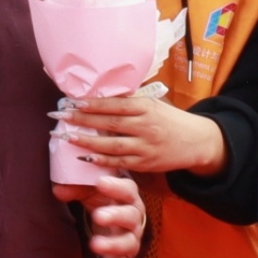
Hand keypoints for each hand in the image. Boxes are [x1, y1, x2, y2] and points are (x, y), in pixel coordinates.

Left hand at [54, 170, 146, 257]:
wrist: (110, 215)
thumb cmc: (101, 196)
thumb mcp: (89, 188)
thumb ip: (75, 186)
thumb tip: (59, 190)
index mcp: (128, 196)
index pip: (127, 190)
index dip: (115, 187)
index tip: (100, 183)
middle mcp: (134, 217)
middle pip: (130, 217)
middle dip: (115, 216)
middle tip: (98, 216)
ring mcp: (130, 238)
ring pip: (127, 243)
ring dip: (112, 245)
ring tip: (95, 245)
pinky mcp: (124, 256)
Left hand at [64, 92, 225, 175]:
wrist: (198, 141)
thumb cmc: (170, 119)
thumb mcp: (153, 104)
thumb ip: (129, 101)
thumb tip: (98, 93)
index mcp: (147, 107)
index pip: (116, 105)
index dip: (93, 104)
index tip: (72, 101)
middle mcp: (146, 126)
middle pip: (110, 123)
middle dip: (82, 120)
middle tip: (58, 116)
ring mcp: (146, 147)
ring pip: (112, 145)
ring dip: (87, 142)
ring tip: (66, 137)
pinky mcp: (147, 163)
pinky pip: (120, 162)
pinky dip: (101, 160)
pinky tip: (85, 156)